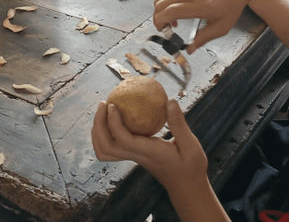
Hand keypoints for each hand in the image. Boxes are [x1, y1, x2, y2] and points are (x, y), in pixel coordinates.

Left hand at [91, 100, 207, 191]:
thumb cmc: (191, 167)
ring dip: (98, 130)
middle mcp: (136, 156)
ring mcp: (132, 158)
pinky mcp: (132, 156)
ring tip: (103, 110)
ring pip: (104, 150)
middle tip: (103, 103)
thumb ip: (179, 124)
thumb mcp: (191, 145)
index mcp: (149, 152)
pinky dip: (104, 134)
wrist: (186, 187)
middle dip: (99, 124)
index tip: (113, 104)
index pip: (123, 140)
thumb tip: (170, 101)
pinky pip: (110, 148)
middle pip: (106, 146)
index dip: (113, 122)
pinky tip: (112, 119)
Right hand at [154, 0, 253, 50]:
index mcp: (202, 4)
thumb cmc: (230, 4)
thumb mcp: (221, 27)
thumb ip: (203, 39)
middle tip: (165, 27)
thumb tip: (189, 49)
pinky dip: (165, 0)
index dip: (161, 22)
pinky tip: (174, 6)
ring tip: (172, 18)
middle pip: (162, 4)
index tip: (163, 30)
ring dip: (161, 9)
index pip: (171, 12)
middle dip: (158, 18)